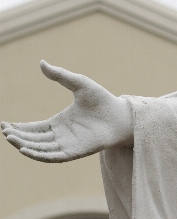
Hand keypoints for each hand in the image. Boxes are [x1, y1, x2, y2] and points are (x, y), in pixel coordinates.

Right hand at [1, 61, 133, 162]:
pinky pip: (54, 156)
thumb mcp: (78, 83)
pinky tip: (26, 150)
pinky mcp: (76, 152)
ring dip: (25, 145)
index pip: (34, 128)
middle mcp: (61, 135)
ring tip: (11, 139)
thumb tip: (41, 62)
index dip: (19, 128)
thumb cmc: (103, 100)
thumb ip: (60, 75)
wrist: (122, 115)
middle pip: (34, 140)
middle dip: (18, 137)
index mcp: (59, 122)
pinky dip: (39, 154)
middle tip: (4, 132)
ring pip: (41, 149)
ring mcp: (68, 145)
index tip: (4, 125)